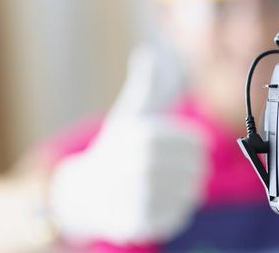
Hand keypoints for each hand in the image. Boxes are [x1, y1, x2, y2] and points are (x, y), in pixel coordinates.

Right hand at [49, 45, 204, 243]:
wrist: (80, 194)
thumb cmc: (114, 150)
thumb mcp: (129, 115)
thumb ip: (148, 86)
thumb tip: (148, 54)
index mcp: (143, 136)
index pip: (198, 144)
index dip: (196, 147)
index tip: (185, 149)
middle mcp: (140, 166)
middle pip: (197, 169)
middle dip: (191, 169)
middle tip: (174, 169)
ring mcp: (140, 197)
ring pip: (191, 193)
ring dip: (185, 190)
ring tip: (165, 185)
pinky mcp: (140, 224)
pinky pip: (179, 217)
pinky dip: (175, 211)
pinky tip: (157, 202)